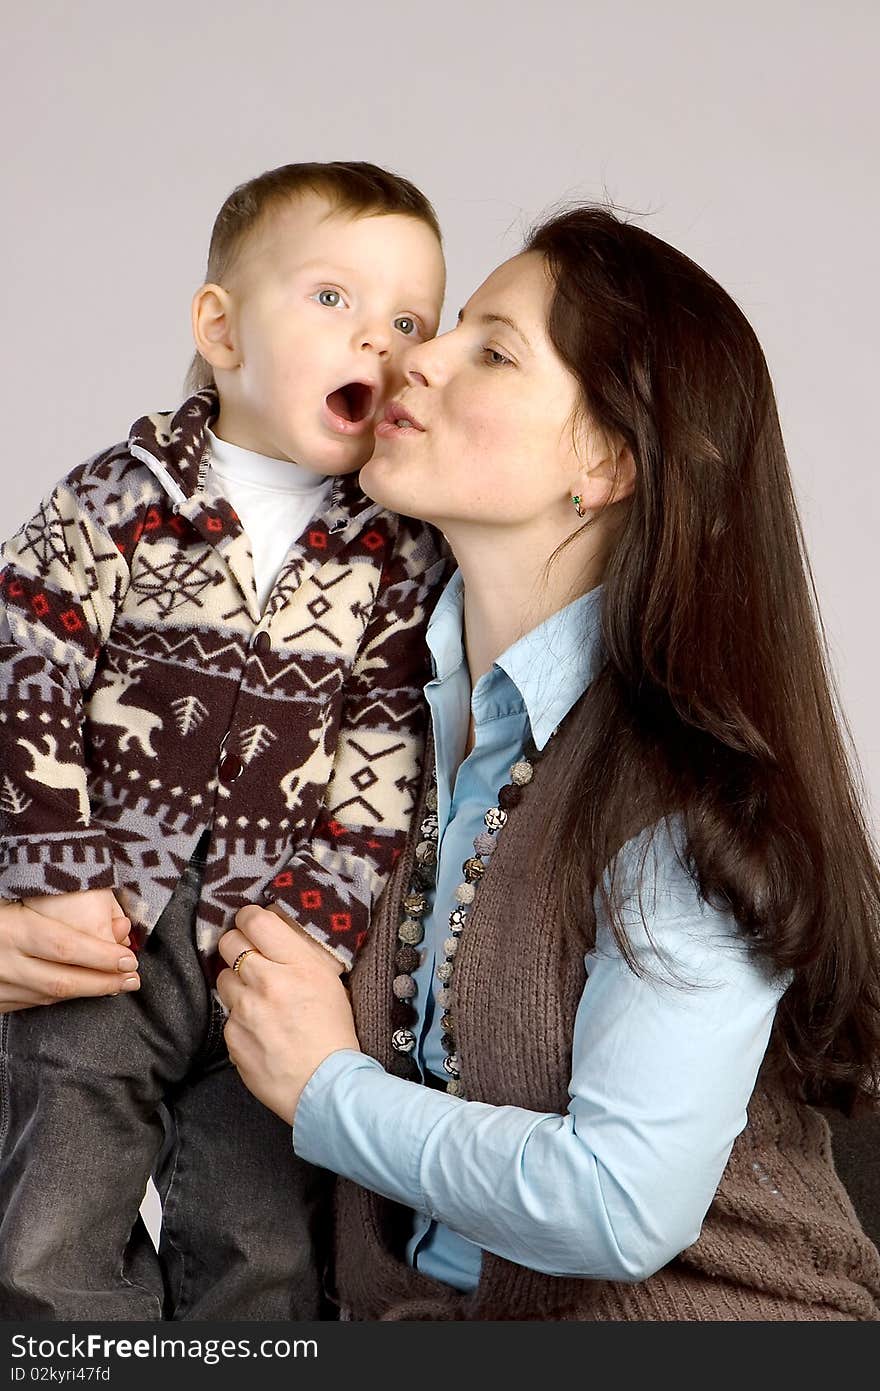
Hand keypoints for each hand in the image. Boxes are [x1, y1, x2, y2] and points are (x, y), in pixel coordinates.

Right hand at [0, 897, 140, 1011]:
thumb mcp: (17, 897)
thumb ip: (63, 907)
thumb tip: (121, 924)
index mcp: (13, 930)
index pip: (65, 946)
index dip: (101, 956)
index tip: (128, 959)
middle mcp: (5, 963)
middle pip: (63, 981)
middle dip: (103, 982)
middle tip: (132, 979)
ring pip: (50, 996)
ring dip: (86, 993)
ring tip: (117, 985)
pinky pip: (33, 1003)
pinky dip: (62, 996)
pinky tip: (82, 989)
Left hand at [217, 905, 359, 1125]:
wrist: (325, 1085)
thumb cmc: (334, 1032)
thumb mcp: (329, 981)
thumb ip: (300, 955)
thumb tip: (275, 932)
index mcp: (297, 963)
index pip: (255, 920)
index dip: (249, 918)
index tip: (251, 924)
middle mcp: (266, 981)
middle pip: (229, 943)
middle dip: (237, 945)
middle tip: (250, 956)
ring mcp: (244, 1010)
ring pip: (223, 977)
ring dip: (237, 982)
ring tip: (257, 998)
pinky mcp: (231, 1036)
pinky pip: (227, 1014)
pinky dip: (239, 1017)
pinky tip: (259, 1029)